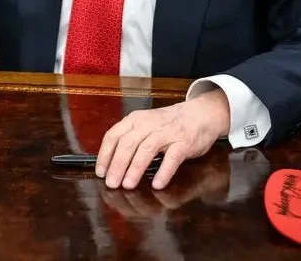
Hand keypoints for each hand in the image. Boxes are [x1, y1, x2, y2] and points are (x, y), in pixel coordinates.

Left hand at [95, 88, 228, 190]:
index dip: (105, 155)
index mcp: (135, 120)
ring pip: (147, 149)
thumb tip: (110, 163)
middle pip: (128, 143)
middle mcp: (149, 124)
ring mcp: (167, 132)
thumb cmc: (168, 124)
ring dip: (135, 168)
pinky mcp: (184, 143)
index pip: (114, 135)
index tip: (101, 172)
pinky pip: (172, 158)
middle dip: (117, 165)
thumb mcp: (145, 124)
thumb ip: (130, 138)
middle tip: (111, 184)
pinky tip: (157, 184)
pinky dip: (164, 171)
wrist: (200, 114)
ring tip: (128, 185)